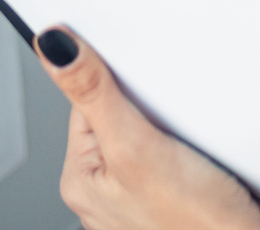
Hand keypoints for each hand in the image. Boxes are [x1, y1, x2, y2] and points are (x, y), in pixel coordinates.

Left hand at [36, 27, 259, 229]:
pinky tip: (204, 155)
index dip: (116, 84)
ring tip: (190, 145)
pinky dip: (192, 142)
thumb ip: (95, 95)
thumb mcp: (135, 147)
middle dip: (148, 107)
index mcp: (81, 180)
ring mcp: (141, 193)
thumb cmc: (195, 223)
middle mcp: (105, 190)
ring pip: (151, 130)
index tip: (140, 88)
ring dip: (174, 123)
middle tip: (171, 125)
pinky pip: (177, 148)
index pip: (85, 101)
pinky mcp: (176, 191)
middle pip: (118, 114)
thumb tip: (54, 47)